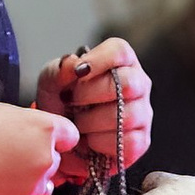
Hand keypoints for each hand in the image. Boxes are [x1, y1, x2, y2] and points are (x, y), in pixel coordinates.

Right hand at [0, 102, 76, 194]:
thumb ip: (24, 122)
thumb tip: (29, 129)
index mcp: (43, 130)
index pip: (70, 135)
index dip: (58, 136)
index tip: (51, 138)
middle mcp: (44, 160)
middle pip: (55, 161)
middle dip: (40, 157)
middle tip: (13, 152)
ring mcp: (31, 187)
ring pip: (44, 187)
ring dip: (31, 181)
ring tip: (5, 172)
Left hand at [33, 39, 151, 181]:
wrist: (62, 139)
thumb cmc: (62, 105)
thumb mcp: (52, 83)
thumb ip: (60, 70)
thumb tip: (73, 64)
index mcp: (120, 62)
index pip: (120, 51)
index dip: (98, 60)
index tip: (77, 73)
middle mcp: (137, 84)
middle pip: (127, 83)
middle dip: (90, 94)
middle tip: (71, 102)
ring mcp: (142, 113)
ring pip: (125, 116)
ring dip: (91, 122)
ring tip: (77, 122)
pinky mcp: (141, 141)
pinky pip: (126, 142)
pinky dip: (100, 143)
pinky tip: (89, 139)